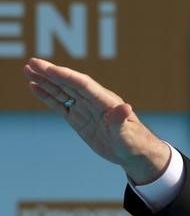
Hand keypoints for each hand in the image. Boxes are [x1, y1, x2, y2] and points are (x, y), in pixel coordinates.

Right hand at [23, 58, 170, 183]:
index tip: (48, 68)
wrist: (134, 153)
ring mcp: (85, 109)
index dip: (66, 76)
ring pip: (62, 91)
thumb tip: (125, 106)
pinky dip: (47, 96)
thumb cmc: (134, 142)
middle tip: (32, 62)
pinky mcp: (79, 119)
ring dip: (45, 81)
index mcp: (105, 101)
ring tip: (28, 70)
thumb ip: (121, 120)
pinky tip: (35, 87)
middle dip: (51, 73)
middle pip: (69, 84)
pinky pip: (60, 104)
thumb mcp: (128, 133)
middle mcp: (93, 101)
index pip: (83, 84)